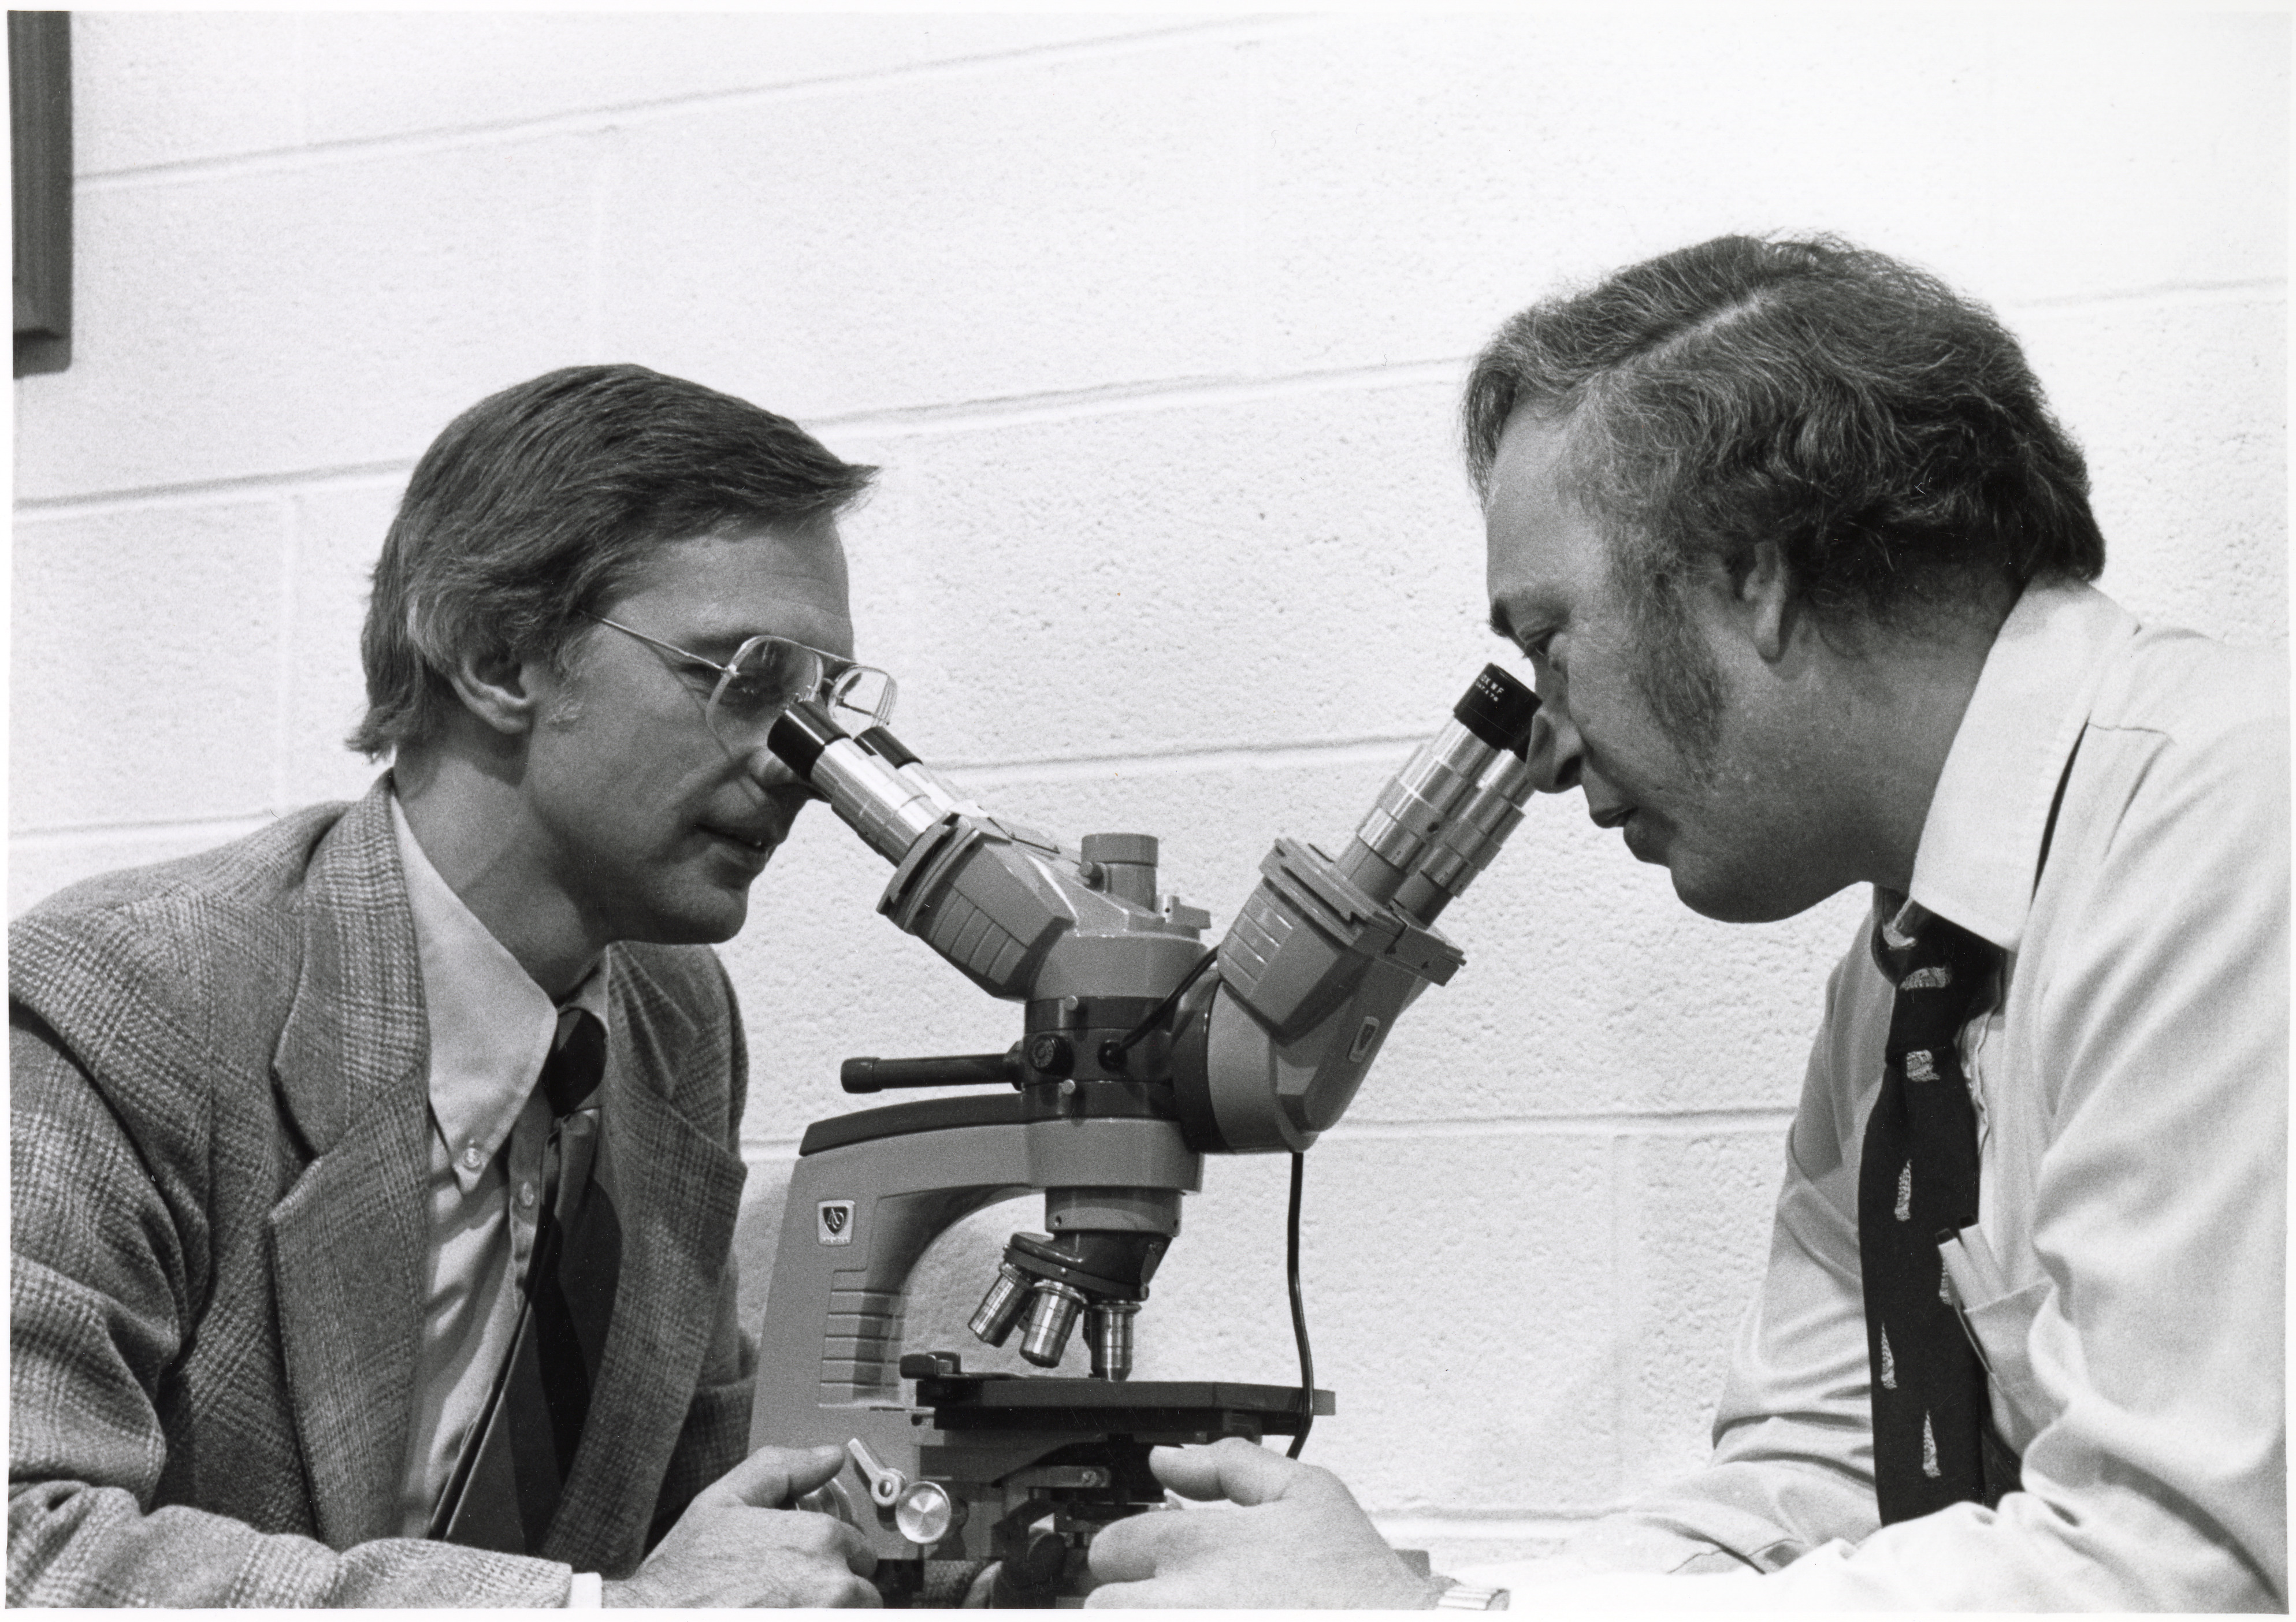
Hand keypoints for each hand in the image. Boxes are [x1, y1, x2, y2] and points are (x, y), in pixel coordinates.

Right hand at [603, 1443, 879, 1606]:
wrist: (656, 1619)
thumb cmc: (684, 1574)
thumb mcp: (724, 1501)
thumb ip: (783, 1470)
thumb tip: (827, 1458)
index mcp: (818, 1539)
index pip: (857, 1547)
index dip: (827, 1555)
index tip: (799, 1564)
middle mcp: (832, 1584)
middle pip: (862, 1589)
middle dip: (833, 1588)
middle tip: (787, 1592)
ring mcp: (826, 1619)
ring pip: (853, 1614)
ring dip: (829, 1612)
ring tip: (783, 1609)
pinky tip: (780, 1618)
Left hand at [1085, 1438, 1443, 1608]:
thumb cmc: (1359, 1587)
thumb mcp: (1308, 1493)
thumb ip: (1228, 1466)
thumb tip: (1167, 1459)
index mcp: (1197, 1549)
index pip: (1110, 1548)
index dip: (1135, 1553)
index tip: (1158, 1565)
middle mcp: (1177, 1606)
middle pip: (1101, 1607)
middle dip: (1134, 1601)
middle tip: (1183, 1599)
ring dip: (1156, 1617)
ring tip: (1210, 1613)